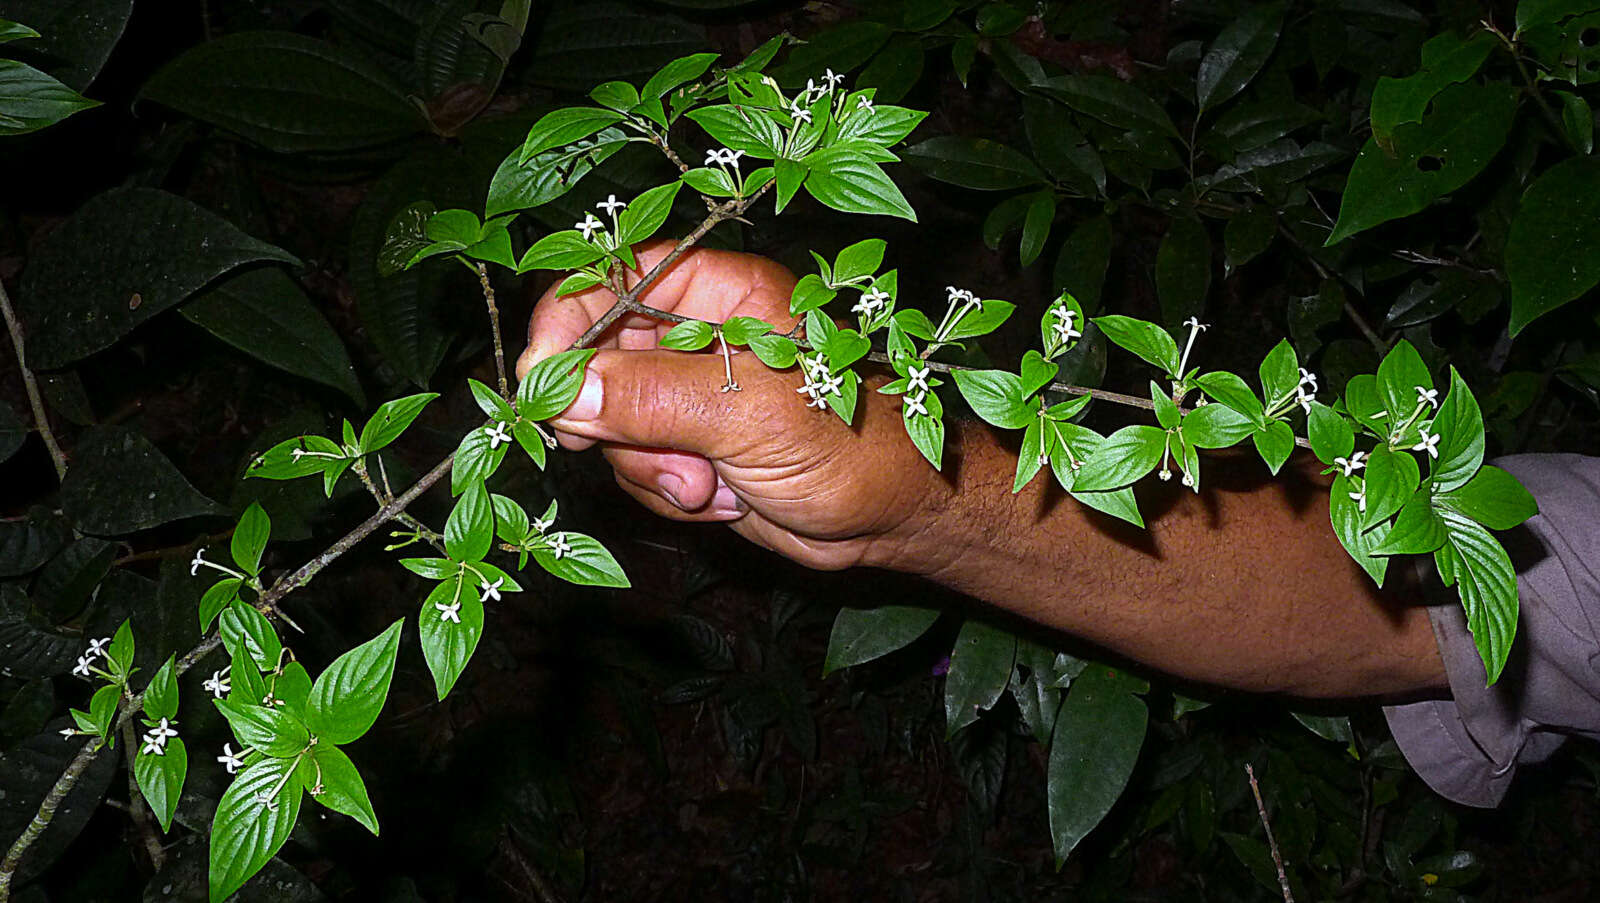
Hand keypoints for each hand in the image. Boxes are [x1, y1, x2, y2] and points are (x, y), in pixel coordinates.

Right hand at [516, 242, 943, 570]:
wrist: (897, 519)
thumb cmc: (853, 446)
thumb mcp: (750, 414)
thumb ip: (653, 396)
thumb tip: (563, 389)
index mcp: (720, 292)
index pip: (611, 277)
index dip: (567, 324)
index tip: (542, 381)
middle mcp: (699, 334)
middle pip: (597, 355)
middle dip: (614, 417)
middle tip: (656, 454)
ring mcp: (693, 393)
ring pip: (610, 420)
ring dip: (648, 465)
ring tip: (709, 484)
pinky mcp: (692, 446)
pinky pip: (637, 463)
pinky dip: (668, 490)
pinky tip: (724, 498)